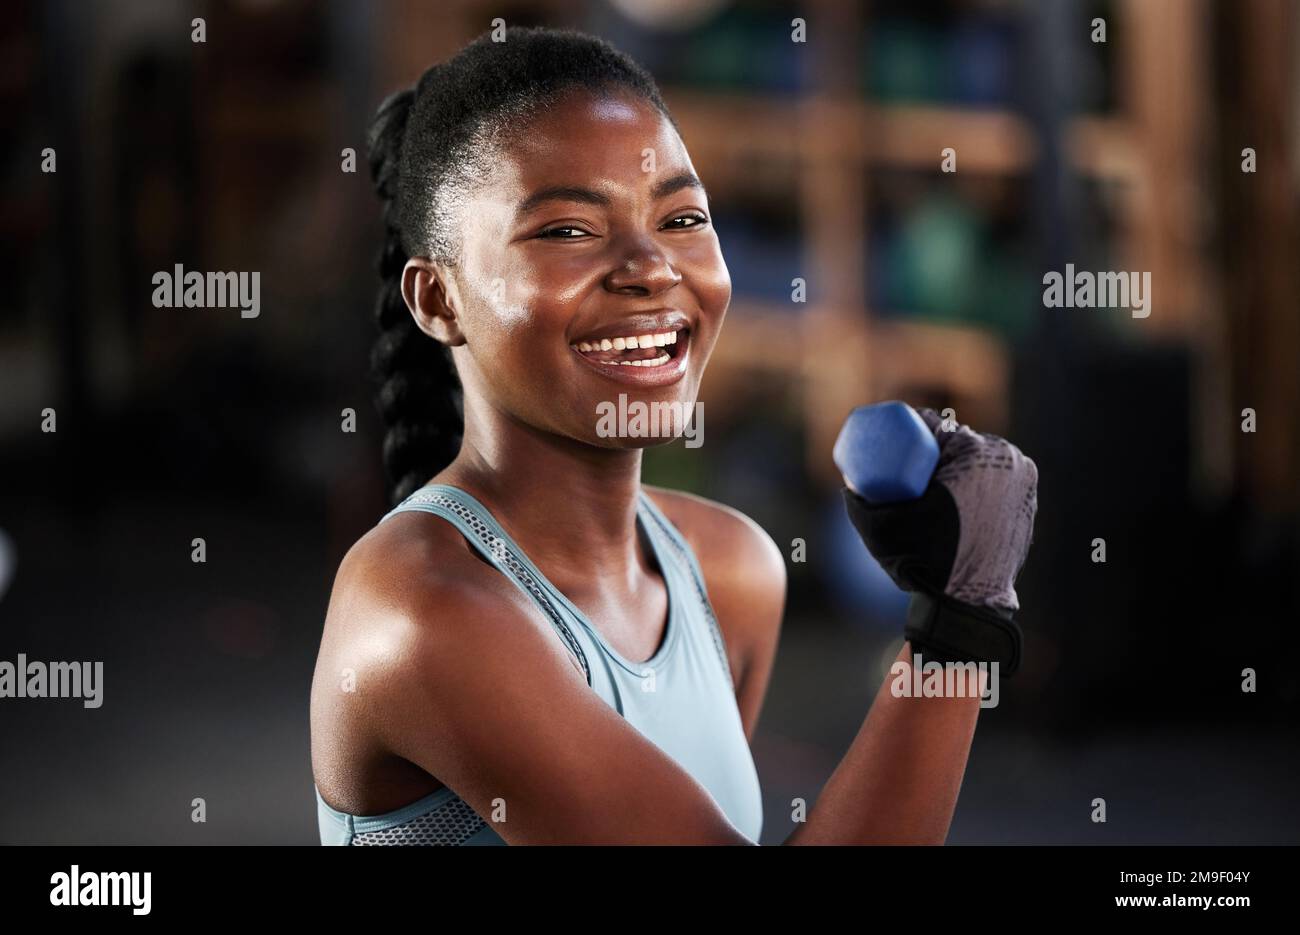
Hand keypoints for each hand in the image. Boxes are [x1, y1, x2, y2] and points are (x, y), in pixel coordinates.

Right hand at [841, 408, 1037, 670]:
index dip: (909, 434)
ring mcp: (1023, 483)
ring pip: (978, 463)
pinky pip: (994, 483)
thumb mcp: (884, 521)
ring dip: (955, 467)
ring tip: (927, 488)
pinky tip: (955, 496)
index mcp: (980, 452)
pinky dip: (975, 484)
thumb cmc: (924, 557)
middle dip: (931, 452)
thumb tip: (849, 481)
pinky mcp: (1027, 504)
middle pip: (959, 444)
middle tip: (905, 475)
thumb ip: (858, 497)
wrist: (965, 601)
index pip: (937, 430)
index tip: (890, 453)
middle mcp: (1010, 460)